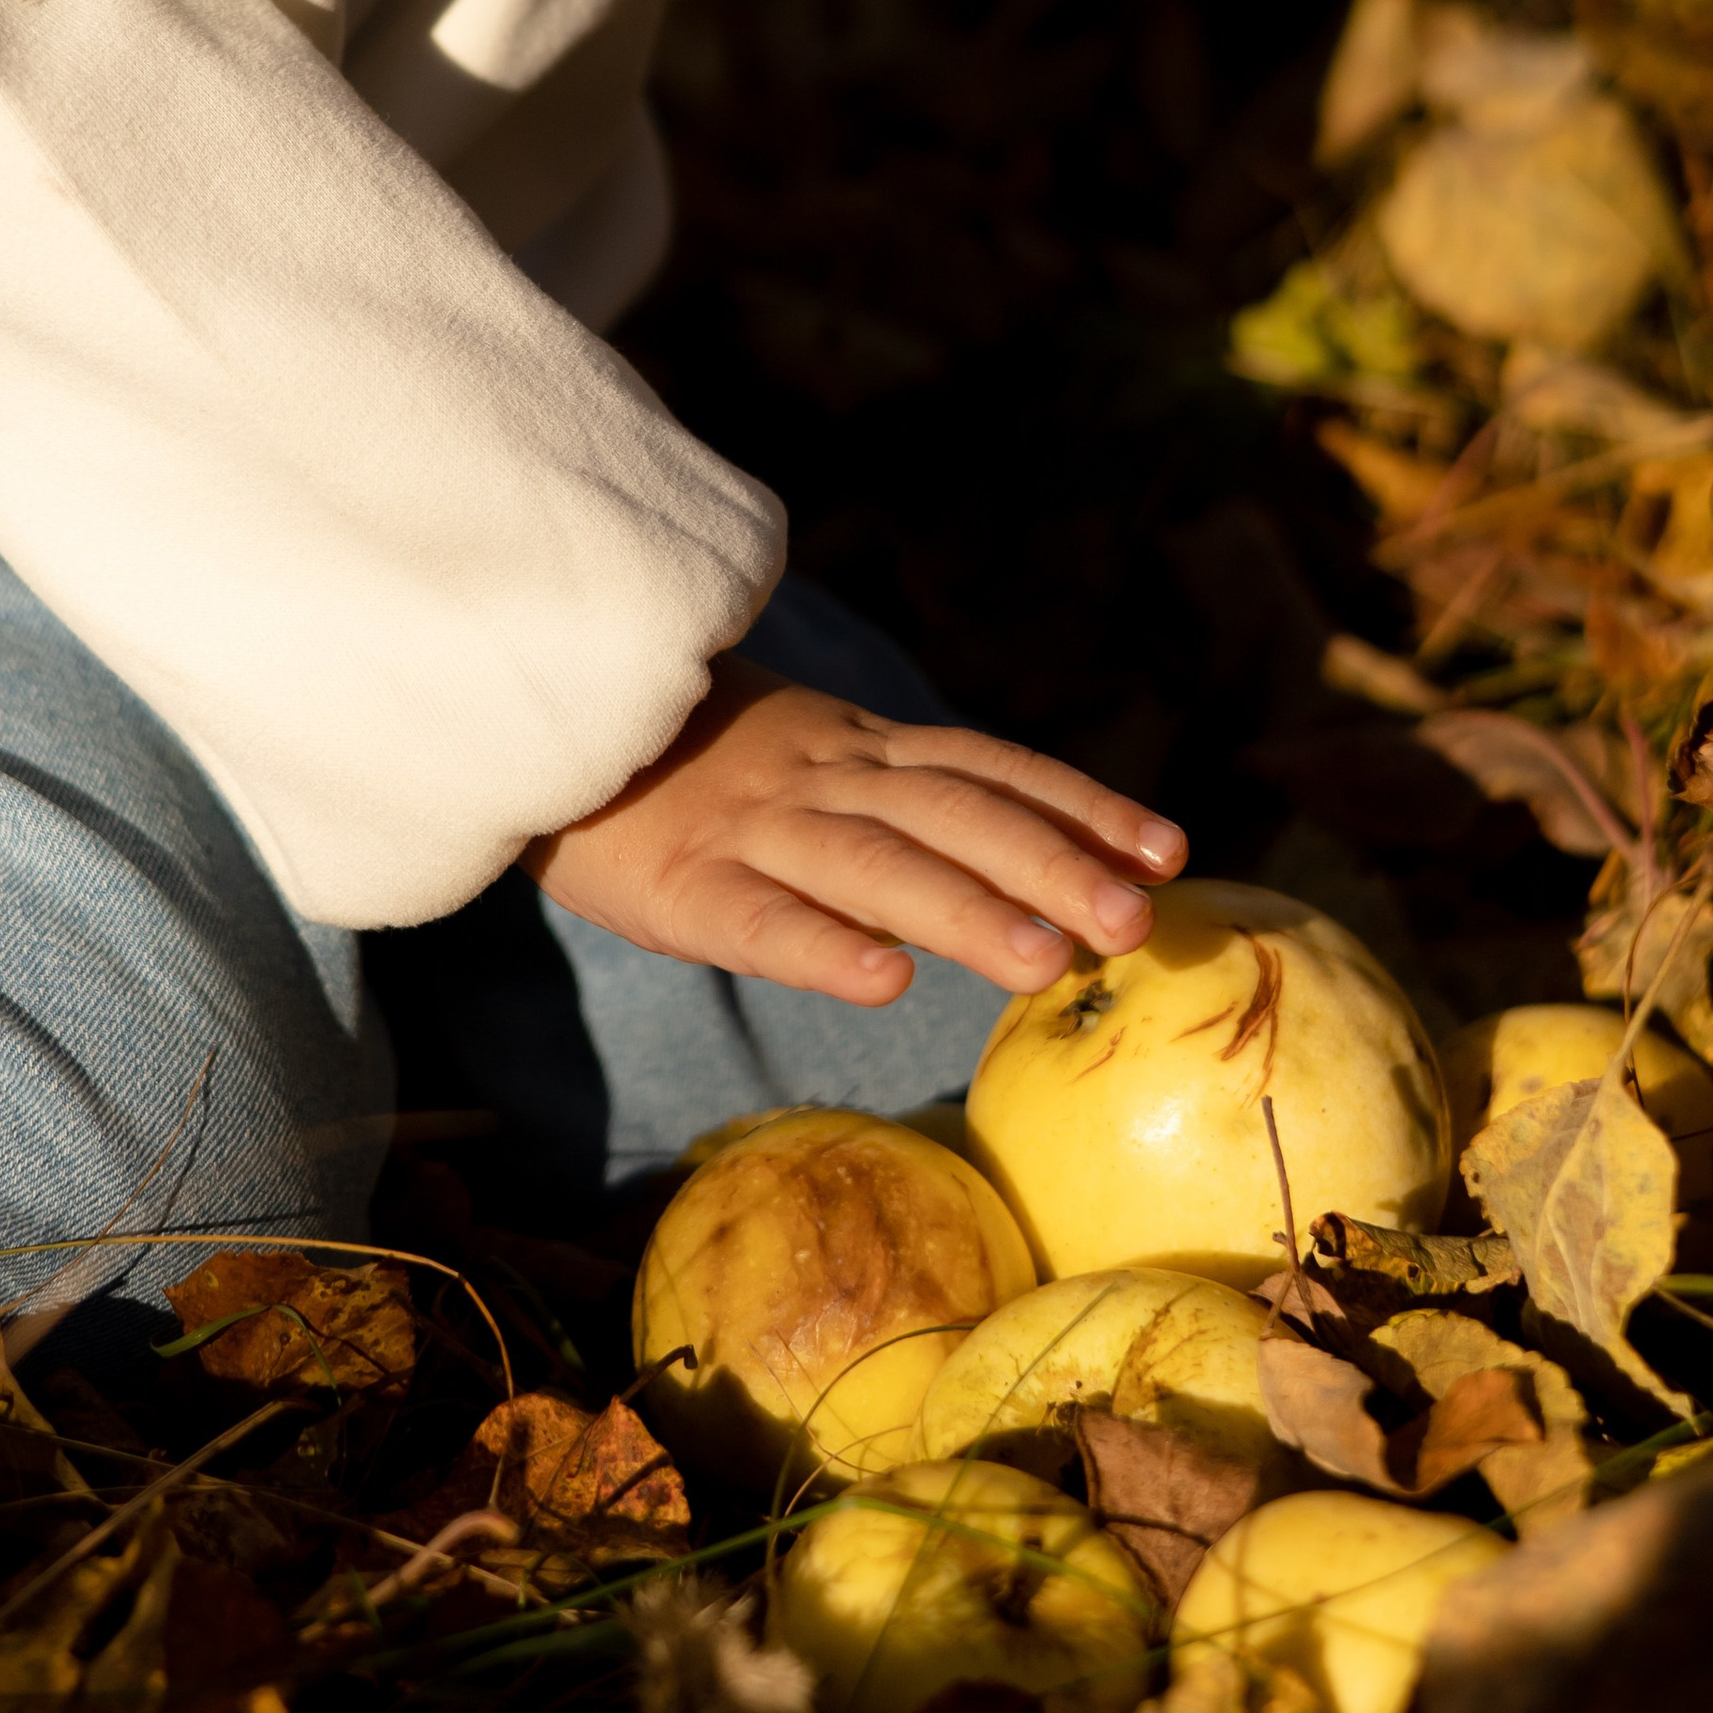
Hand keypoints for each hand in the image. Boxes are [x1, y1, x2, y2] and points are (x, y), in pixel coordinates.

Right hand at [525, 657, 1186, 1007]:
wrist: (542, 729)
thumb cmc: (691, 767)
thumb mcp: (807, 756)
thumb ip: (899, 793)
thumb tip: (1030, 860)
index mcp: (857, 749)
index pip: (989, 770)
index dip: (1081, 806)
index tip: (1170, 851)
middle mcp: (820, 777)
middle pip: (953, 818)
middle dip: (1052, 868)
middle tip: (1139, 925)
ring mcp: (750, 827)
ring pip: (873, 867)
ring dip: (966, 912)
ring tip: (1046, 966)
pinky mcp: (678, 886)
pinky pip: (758, 918)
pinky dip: (823, 947)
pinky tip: (885, 983)